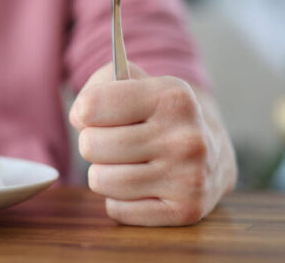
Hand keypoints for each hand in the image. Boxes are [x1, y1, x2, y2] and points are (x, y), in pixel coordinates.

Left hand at [69, 62, 234, 225]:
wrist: (211, 154)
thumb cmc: (154, 114)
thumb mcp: (131, 81)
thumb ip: (96, 87)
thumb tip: (80, 118)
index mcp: (171, 96)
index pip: (90, 106)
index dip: (84, 113)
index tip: (99, 114)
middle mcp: (185, 137)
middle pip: (91, 145)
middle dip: (92, 144)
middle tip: (112, 142)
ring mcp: (188, 177)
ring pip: (101, 180)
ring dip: (103, 173)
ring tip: (125, 163)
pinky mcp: (186, 211)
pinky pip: (118, 209)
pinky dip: (117, 199)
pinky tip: (138, 185)